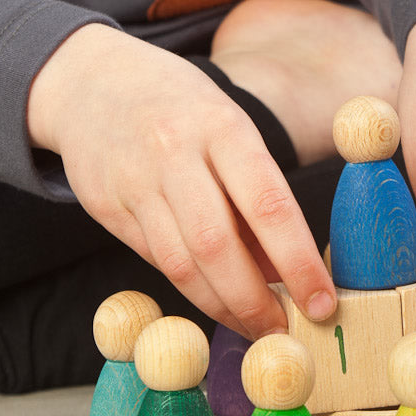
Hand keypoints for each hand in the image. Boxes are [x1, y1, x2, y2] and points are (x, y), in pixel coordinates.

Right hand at [26, 24, 335, 338]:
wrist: (92, 81)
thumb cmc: (181, 106)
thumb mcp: (229, 127)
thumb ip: (255, 192)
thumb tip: (285, 269)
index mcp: (222, 126)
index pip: (268, 204)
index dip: (298, 262)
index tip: (323, 303)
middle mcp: (175, 154)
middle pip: (218, 246)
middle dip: (255, 301)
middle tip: (282, 334)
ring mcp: (135, 183)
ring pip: (181, 264)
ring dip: (221, 306)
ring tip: (252, 327)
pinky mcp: (106, 208)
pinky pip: (153, 260)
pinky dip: (188, 285)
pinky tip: (211, 297)